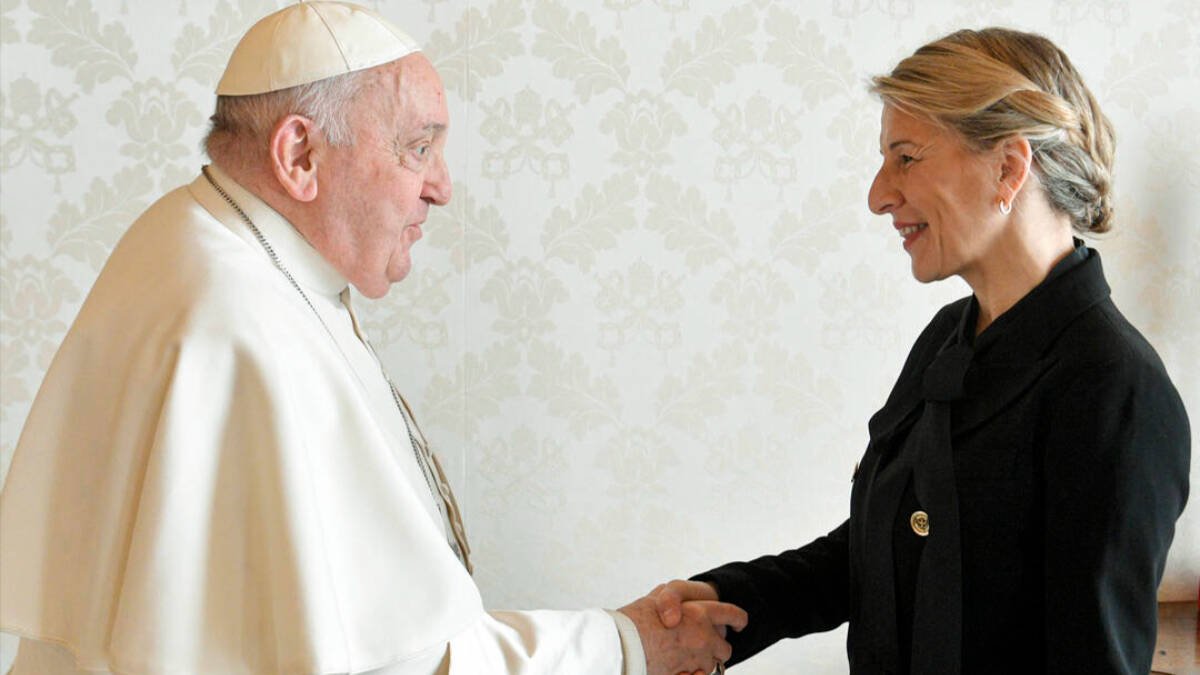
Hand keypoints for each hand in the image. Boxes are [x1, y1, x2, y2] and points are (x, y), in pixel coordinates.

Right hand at [618, 581, 746, 674]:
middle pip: (724, 647)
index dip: (737, 618)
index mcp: (699, 613)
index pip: (730, 614)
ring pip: (713, 665)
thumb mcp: (655, 599)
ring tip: (686, 659)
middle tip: (701, 645)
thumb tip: (675, 605)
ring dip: (704, 663)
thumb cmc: (634, 621)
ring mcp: (698, 659)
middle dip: (717, 647)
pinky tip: (682, 670)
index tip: (739, 623)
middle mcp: (704, 636)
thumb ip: (671, 600)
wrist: (620, 646)